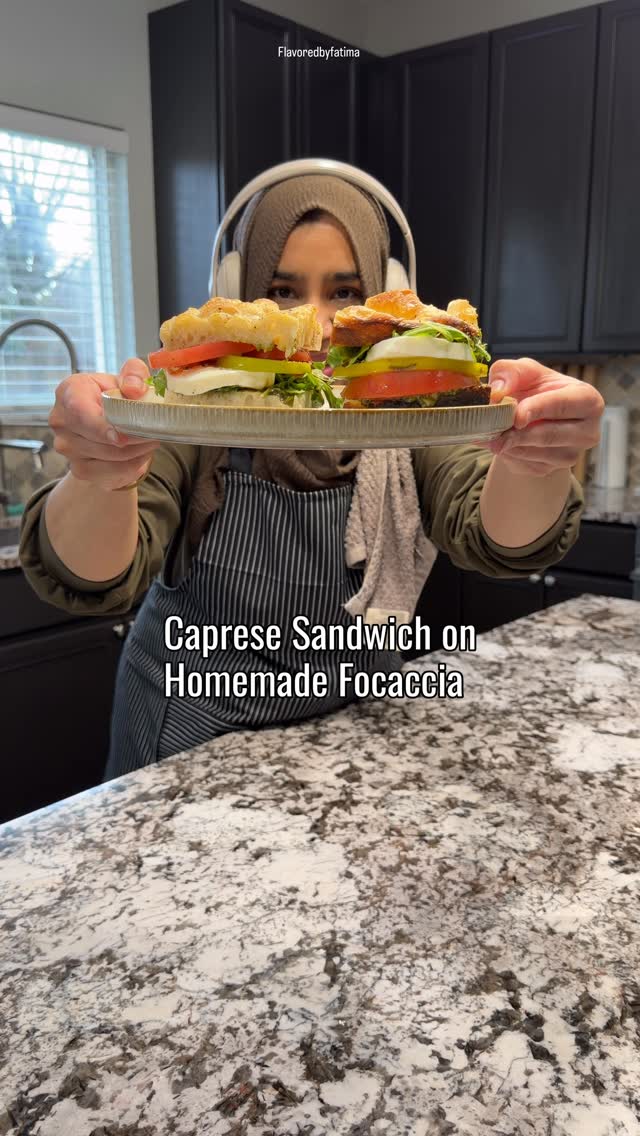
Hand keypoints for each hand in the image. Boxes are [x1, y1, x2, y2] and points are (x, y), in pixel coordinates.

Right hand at [49, 358, 158, 490]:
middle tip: (155, 434)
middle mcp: (61, 420)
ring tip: (150, 441)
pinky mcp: (79, 469)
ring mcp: (66, 447)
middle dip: (131, 439)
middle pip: (97, 438)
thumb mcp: (128, 378)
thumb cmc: (115, 397)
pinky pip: (111, 473)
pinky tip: (141, 454)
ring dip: (136, 452)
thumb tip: (134, 389)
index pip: (78, 411)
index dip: (100, 427)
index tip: (122, 438)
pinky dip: (132, 465)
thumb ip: (134, 374)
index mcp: (69, 391)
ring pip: (108, 457)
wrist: (105, 426)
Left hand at [485, 358, 604, 476]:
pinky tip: (500, 441)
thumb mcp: (525, 371)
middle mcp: (587, 432)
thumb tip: (498, 390)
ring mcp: (570, 455)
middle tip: (490, 430)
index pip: (563, 405)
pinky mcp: (551, 470)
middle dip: (517, 433)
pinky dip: (507, 454)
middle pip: (549, 435)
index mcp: (588, 401)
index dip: (538, 409)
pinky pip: (524, 465)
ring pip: (534, 454)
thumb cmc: (536, 389)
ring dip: (508, 444)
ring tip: (488, 432)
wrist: (534, 417)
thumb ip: (511, 372)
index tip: (516, 416)